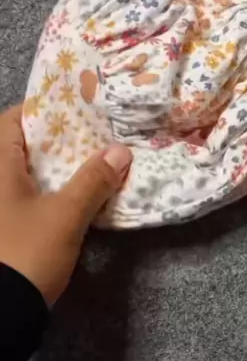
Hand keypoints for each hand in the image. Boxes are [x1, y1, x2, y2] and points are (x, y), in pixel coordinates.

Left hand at [0, 105, 131, 304]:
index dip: (44, 109)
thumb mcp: (64, 216)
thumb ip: (93, 181)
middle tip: (96, 135)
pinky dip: (49, 192)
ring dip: (57, 169)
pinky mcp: (5, 230)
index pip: (14, 119)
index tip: (78, 107)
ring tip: (95, 163)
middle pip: (22, 147)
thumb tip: (120, 152)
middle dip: (58, 141)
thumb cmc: (24, 254)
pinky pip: (26, 198)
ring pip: (26, 175)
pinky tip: (78, 197)